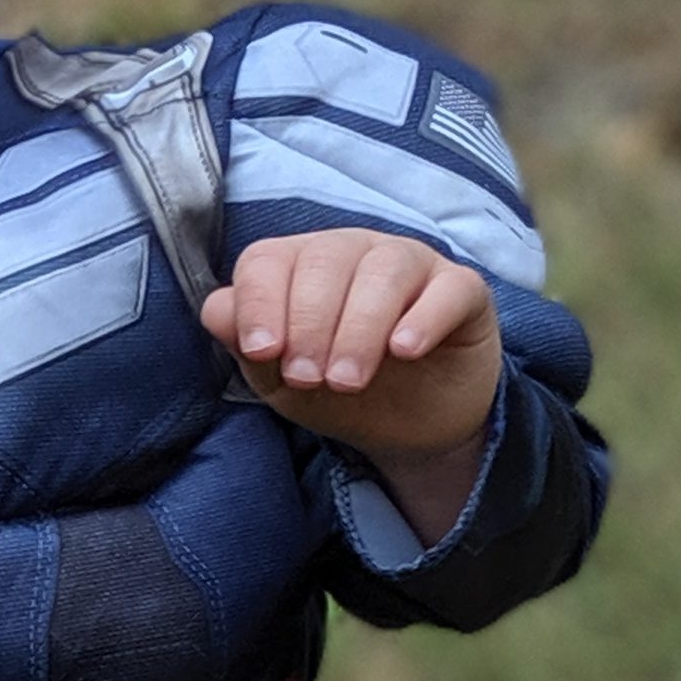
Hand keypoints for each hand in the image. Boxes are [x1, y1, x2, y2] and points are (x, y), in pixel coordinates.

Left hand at [200, 230, 500, 542]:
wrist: (410, 428)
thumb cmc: (336, 390)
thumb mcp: (279, 379)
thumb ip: (246, 343)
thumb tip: (218, 310)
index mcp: (300, 265)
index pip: (269, 260)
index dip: (260, 303)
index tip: (264, 354)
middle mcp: (354, 252)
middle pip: (325, 262)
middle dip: (310, 324)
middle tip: (310, 379)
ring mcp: (411, 264)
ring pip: (384, 270)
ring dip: (360, 327)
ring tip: (349, 379)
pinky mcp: (462, 289)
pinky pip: (448, 288)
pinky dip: (424, 317)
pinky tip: (405, 350)